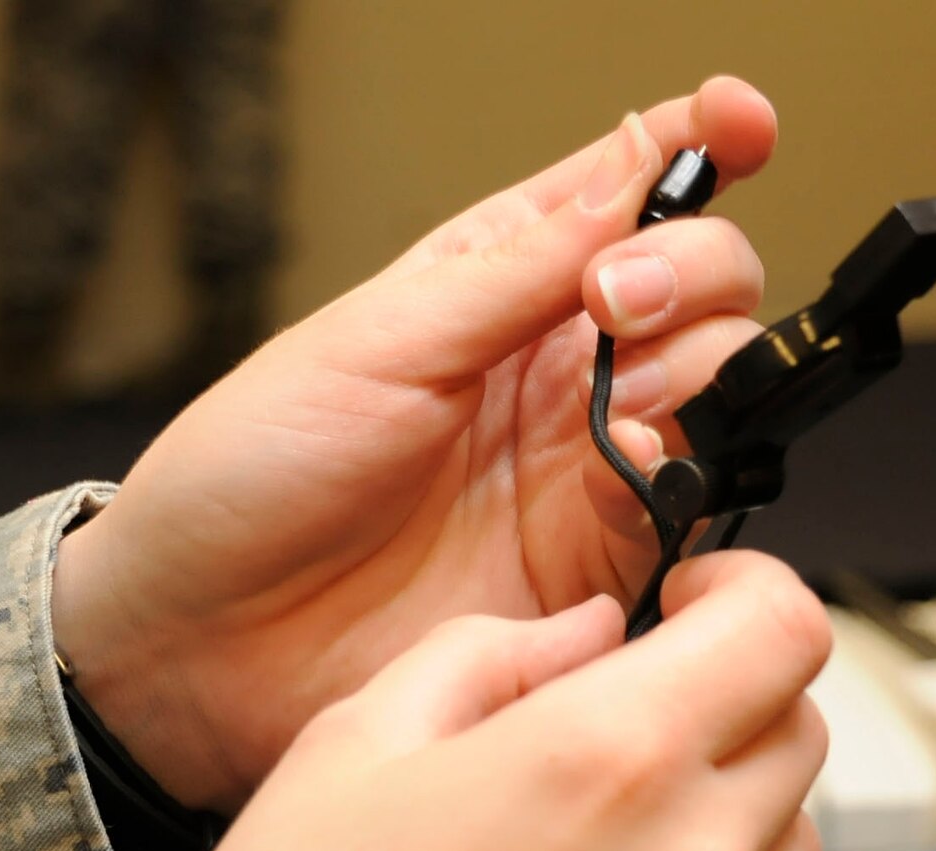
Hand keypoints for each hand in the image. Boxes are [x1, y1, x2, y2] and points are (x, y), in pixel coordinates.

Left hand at [52, 77, 778, 811]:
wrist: (196, 639)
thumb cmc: (247, 478)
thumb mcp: (373, 343)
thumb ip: (516, 268)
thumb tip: (637, 166)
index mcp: (493, 291)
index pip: (630, 194)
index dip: (700, 148)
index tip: (739, 127)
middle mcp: (550, 377)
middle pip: (704, 290)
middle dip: (693, 270)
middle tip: (615, 299)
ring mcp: (576, 473)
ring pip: (714, 391)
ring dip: (695, 366)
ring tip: (616, 385)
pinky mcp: (586, 573)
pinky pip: (684, 512)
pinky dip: (678, 475)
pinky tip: (625, 464)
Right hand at [81, 552, 829, 850]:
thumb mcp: (346, 749)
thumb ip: (485, 657)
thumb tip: (577, 636)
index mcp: (606, 764)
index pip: (785, 630)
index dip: (749, 594)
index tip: (700, 608)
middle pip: (797, 738)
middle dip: (725, 704)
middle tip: (619, 728)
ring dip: (712, 824)